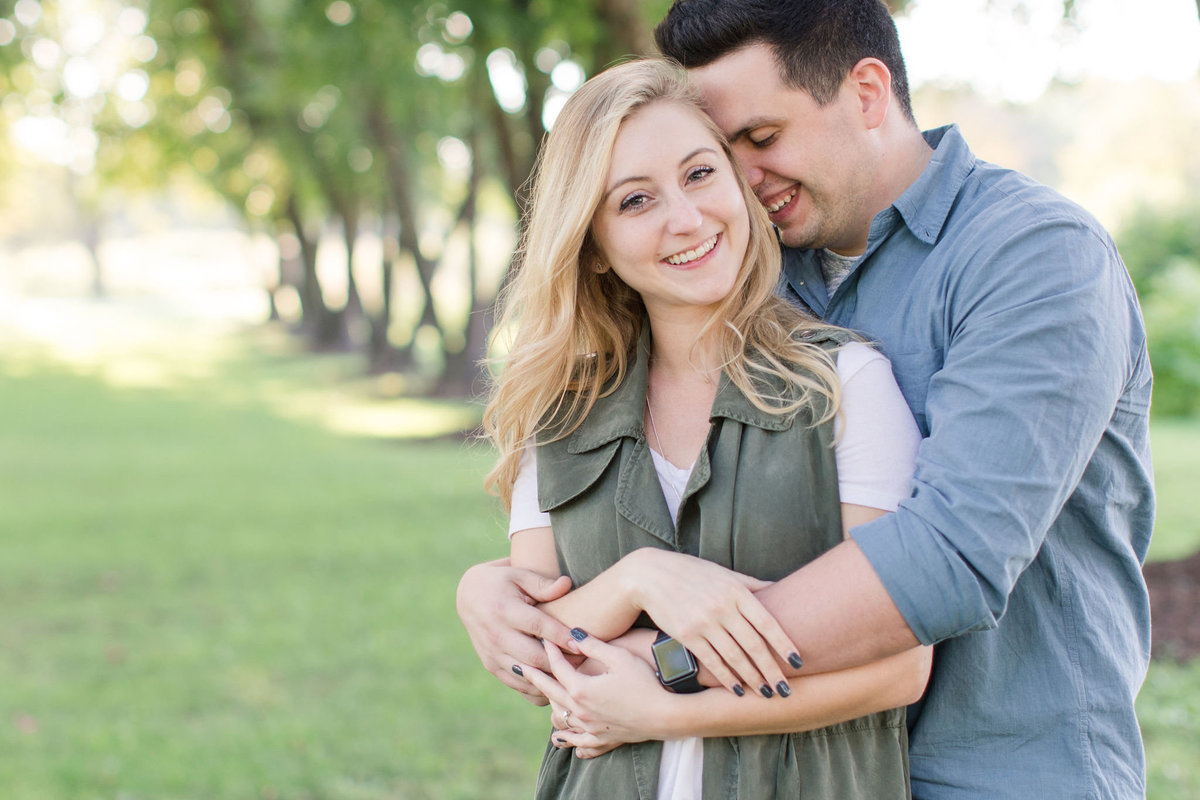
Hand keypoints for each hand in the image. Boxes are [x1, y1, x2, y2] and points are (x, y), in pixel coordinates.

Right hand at [456, 558, 575, 704]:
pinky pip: (518, 685)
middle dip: (561, 662)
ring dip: (551, 679)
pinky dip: (539, 689)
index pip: (537, 626)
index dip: (560, 636)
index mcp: (504, 610)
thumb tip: (567, 584)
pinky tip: (558, 684)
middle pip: (534, 657)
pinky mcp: (492, 666)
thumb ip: (542, 584)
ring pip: (527, 676)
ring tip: (575, 675)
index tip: (582, 641)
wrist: (468, 597)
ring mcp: (492, 654)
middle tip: (584, 661)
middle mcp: (496, 635)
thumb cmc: (500, 582)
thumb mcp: (518, 575)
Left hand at [522, 632, 670, 758]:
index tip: (544, 639)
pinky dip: (568, 738)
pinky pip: (577, 742)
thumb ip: (593, 645)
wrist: (665, 715)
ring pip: (560, 719)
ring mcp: (590, 728)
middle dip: (535, 677)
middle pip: (550, 692)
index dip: (550, 651)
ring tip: (542, 699)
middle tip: (521, 667)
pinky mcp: (602, 739)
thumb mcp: (619, 658)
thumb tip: (573, 633)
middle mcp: (580, 711)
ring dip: (550, 707)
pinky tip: (562, 738)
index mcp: (581, 689)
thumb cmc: (645, 682)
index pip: (558, 666)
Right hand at [621, 549, 800, 699]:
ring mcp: (703, 622)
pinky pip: (711, 661)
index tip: (798, 662)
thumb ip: (752, 585)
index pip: (767, 622)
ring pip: (734, 657)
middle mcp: (722, 607)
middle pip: (754, 645)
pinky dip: (726, 677)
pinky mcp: (686, 635)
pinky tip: (738, 689)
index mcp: (736, 591)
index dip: (785, 644)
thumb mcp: (724, 573)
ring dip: (752, 678)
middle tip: (786, 689)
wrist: (650, 575)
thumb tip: (781, 591)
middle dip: (772, 670)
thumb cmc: (692, 573)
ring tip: (767, 693)